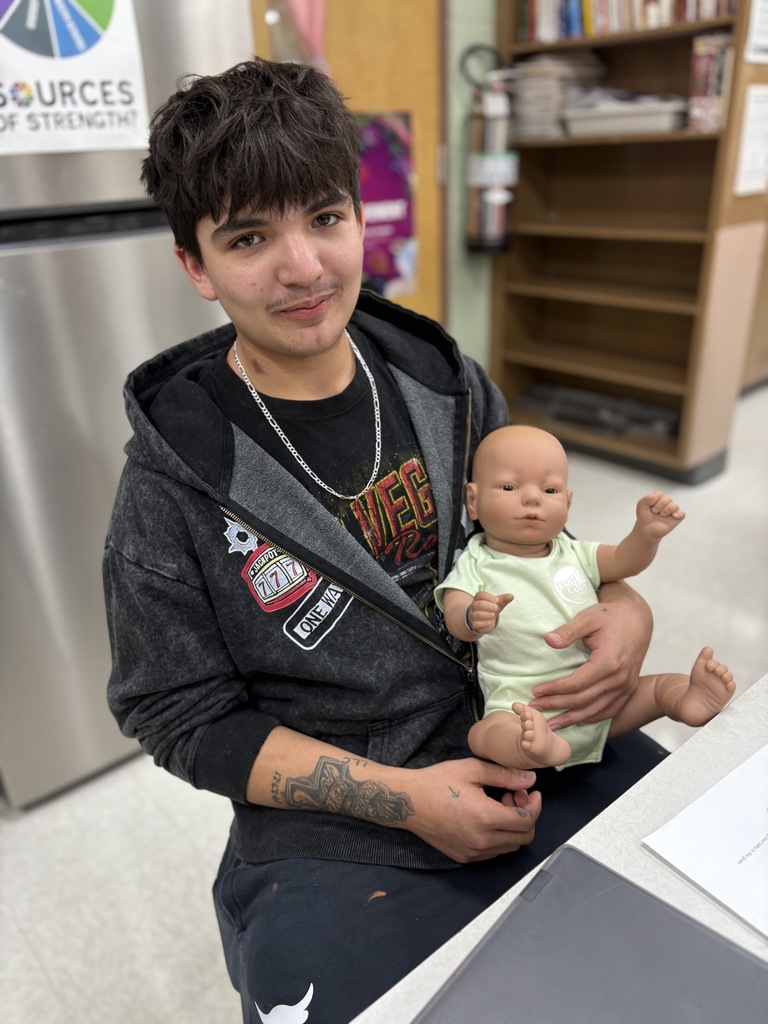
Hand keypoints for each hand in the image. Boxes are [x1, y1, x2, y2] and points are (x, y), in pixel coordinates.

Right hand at [403, 758, 540, 862]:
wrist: (408, 802)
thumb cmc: (437, 781)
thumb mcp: (472, 769)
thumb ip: (505, 775)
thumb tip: (531, 780)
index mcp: (486, 818)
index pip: (527, 821)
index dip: (535, 805)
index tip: (531, 792)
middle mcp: (483, 841)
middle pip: (524, 837)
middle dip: (526, 815)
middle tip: (513, 795)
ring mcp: (473, 852)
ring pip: (510, 846)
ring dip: (513, 826)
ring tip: (499, 804)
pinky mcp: (464, 857)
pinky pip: (494, 851)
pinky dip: (499, 836)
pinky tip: (486, 817)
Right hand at [468, 591, 513, 635]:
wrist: (484, 620)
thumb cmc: (491, 609)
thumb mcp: (497, 604)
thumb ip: (504, 599)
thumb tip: (511, 596)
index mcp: (479, 599)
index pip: (480, 595)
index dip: (488, 597)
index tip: (497, 600)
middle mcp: (474, 606)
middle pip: (477, 604)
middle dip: (487, 606)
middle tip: (496, 608)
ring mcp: (473, 615)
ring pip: (476, 614)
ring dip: (485, 615)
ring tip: (493, 615)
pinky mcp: (474, 624)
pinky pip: (476, 624)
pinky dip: (484, 623)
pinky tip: (490, 622)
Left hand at [529, 581, 651, 728]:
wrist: (638, 620)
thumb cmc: (612, 617)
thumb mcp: (589, 617)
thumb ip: (569, 630)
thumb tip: (548, 640)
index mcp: (609, 661)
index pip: (576, 683)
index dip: (554, 690)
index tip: (536, 692)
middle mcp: (620, 678)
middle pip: (583, 700)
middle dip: (557, 706)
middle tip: (535, 708)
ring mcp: (626, 686)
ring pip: (596, 710)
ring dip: (572, 719)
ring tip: (552, 724)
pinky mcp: (629, 688)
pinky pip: (610, 709)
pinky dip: (592, 718)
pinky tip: (577, 722)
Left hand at [636, 491, 684, 539]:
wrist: (646, 529)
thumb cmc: (644, 517)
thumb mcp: (641, 505)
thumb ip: (647, 498)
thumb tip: (657, 495)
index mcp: (659, 498)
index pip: (660, 494)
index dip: (655, 500)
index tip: (650, 507)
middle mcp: (666, 503)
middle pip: (668, 499)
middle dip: (660, 505)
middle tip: (654, 511)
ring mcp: (672, 510)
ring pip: (675, 506)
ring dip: (667, 510)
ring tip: (661, 514)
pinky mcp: (676, 518)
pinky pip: (682, 514)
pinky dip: (678, 514)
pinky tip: (673, 516)